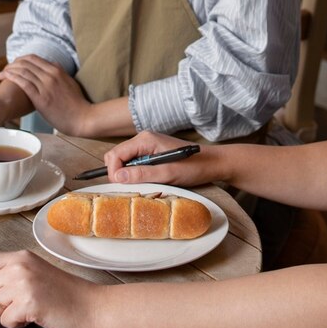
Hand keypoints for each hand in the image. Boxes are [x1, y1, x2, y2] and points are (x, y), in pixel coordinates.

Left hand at [0, 55, 90, 133]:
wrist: (82, 118)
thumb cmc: (77, 104)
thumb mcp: (70, 83)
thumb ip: (61, 73)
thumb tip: (53, 66)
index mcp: (57, 70)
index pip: (34, 58)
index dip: (21, 60)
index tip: (14, 65)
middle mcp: (50, 75)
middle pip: (26, 62)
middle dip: (12, 64)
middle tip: (5, 70)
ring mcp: (46, 86)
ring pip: (23, 71)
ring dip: (9, 70)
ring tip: (1, 75)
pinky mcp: (41, 98)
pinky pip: (23, 83)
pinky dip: (12, 77)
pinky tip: (5, 78)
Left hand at [0, 250, 94, 327]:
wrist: (91, 307)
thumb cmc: (64, 295)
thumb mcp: (34, 275)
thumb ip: (8, 276)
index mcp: (19, 257)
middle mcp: (19, 266)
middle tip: (17, 306)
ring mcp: (24, 283)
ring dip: (6, 316)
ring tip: (29, 311)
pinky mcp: (29, 302)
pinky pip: (5, 321)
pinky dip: (17, 325)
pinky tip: (34, 318)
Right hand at [102, 131, 224, 185]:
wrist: (213, 163)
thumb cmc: (193, 167)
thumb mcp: (167, 174)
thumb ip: (142, 174)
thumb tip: (117, 177)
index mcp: (145, 140)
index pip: (115, 154)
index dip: (114, 172)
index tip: (122, 187)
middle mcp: (143, 139)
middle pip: (117, 157)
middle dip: (119, 174)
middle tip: (133, 188)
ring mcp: (147, 146)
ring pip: (125, 161)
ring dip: (129, 175)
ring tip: (144, 184)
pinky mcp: (152, 153)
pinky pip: (135, 163)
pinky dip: (137, 174)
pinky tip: (149, 180)